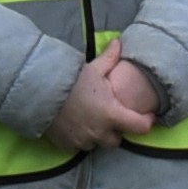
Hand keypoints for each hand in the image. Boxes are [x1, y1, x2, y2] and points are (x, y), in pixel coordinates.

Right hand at [47, 52, 161, 154]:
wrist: (40, 94)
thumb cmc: (71, 82)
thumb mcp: (92, 69)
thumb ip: (110, 58)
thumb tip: (119, 42)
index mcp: (112, 115)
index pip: (141, 127)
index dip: (147, 121)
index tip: (146, 115)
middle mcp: (100, 132)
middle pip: (117, 139)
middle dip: (116, 130)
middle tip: (111, 117)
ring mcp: (84, 141)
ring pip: (98, 144)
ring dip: (98, 135)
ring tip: (91, 121)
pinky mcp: (69, 145)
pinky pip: (80, 146)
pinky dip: (81, 138)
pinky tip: (76, 125)